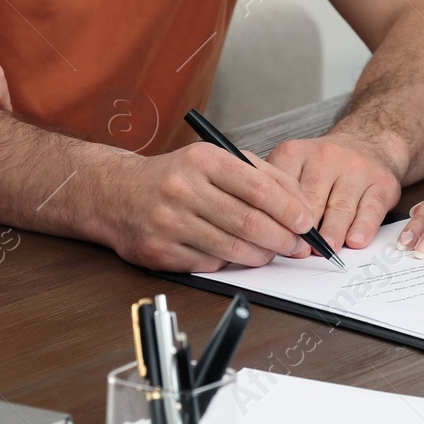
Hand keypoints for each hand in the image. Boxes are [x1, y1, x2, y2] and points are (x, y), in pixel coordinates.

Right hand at [90, 143, 319, 272]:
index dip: (288, 208)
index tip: (305, 222)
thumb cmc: (175, 176)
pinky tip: (237, 255)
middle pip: (249, 221)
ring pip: (232, 247)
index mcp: (202, 161)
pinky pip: (209, 263)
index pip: (258, 187)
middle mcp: (184, 189)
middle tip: (298, 246)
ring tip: (273, 253)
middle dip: (282, 238)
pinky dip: (230, 262)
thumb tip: (298, 204)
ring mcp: (169, 222)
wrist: (118, 194)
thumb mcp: (214, 160)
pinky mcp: (160, 251)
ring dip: (261, 255)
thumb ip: (260, 175)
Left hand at [267, 133, 402, 251]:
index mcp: (296, 153)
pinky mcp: (382, 183)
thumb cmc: (325, 164)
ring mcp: (356, 169)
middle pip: (312, 199)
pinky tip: (355, 240)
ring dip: (333, 231)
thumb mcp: (294, 165)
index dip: (279, 215)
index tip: (276, 236)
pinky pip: (371, 208)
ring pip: (341, 206)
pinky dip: (363, 227)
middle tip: (300, 249)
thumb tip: (266, 232)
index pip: (283, 187)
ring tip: (326, 249)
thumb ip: (279, 192)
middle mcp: (326, 157)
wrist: (369, 141)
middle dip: (305, 228)